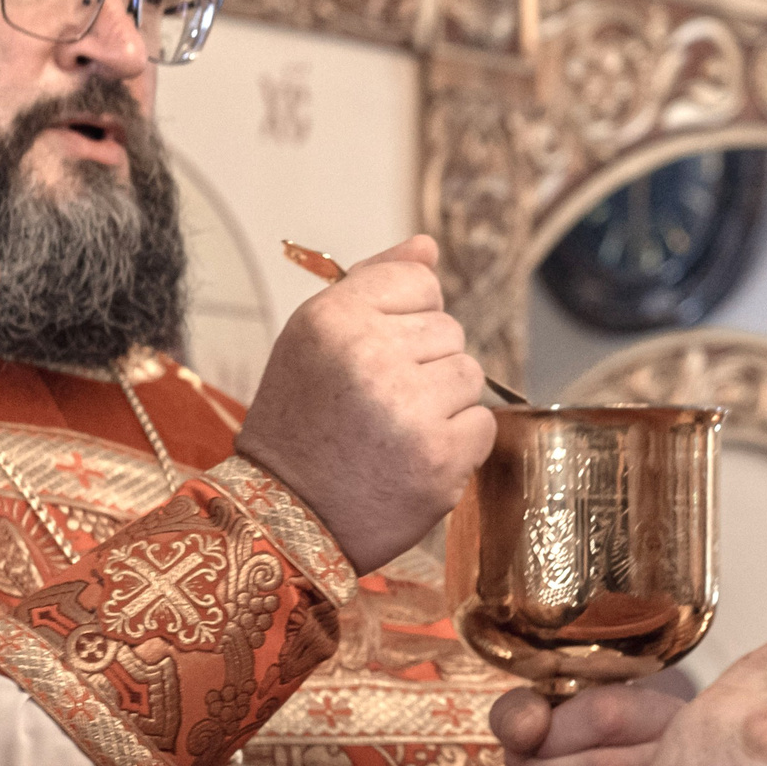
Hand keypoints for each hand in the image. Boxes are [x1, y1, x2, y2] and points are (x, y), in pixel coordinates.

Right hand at [235, 236, 494, 573]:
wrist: (284, 519)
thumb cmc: (300, 426)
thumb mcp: (313, 340)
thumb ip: (373, 285)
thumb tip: (428, 246)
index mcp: (334, 318)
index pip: (420, 281)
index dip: (405, 320)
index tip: (374, 355)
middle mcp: (370, 355)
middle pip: (450, 330)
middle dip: (424, 365)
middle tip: (376, 406)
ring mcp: (408, 408)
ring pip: (470, 375)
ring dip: (443, 404)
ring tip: (393, 432)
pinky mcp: (439, 457)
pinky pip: (482, 424)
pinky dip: (457, 444)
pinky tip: (413, 458)